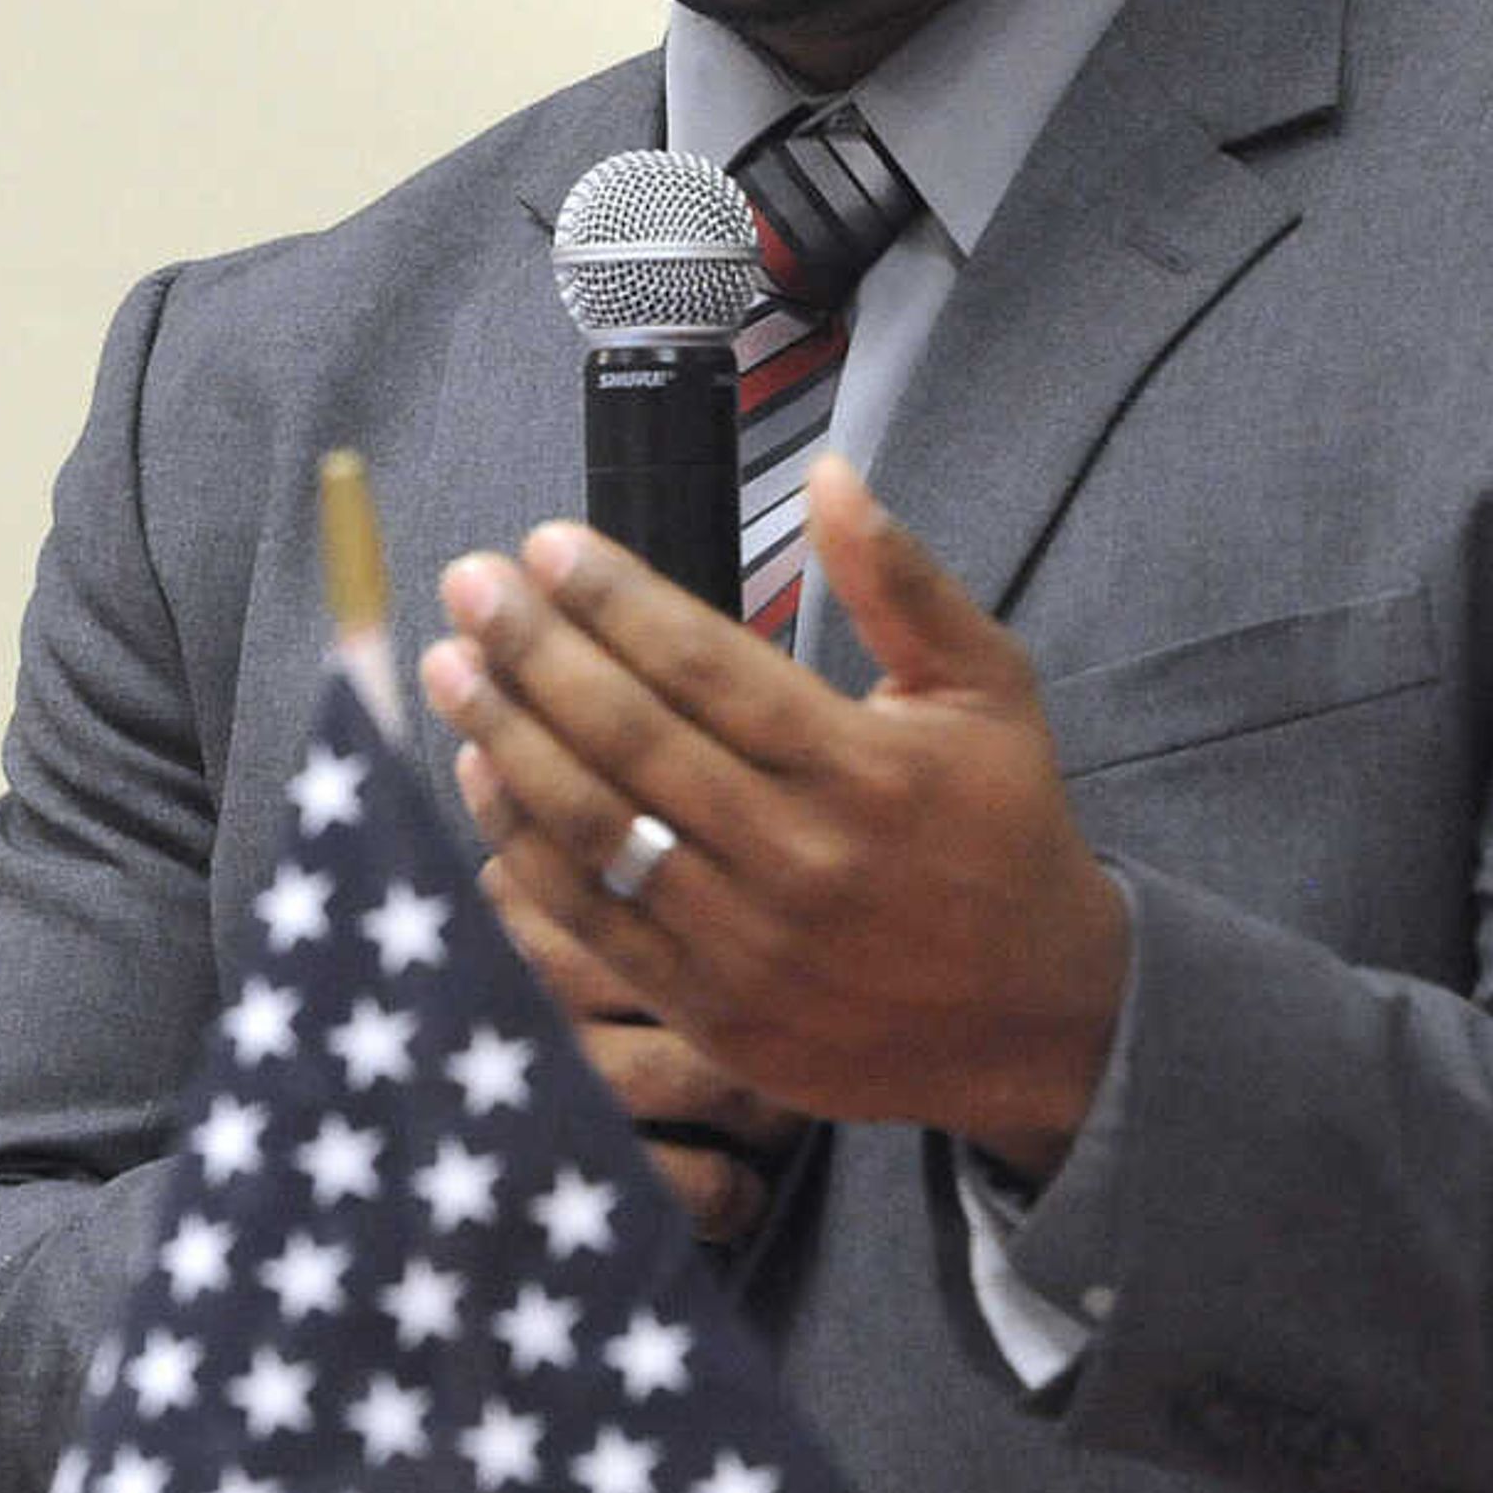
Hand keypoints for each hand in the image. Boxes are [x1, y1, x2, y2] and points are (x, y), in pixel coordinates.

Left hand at [419, 455, 1126, 1172]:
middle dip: (532, 651)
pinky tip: (481, 779)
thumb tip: (829, 473)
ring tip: (451, 670)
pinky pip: (594, 923)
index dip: (611, 598)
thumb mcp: (986, 688)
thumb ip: (903, 581)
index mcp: (864, 768)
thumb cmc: (1003, 829)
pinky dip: (524, 849)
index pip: (705, 664)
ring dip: (508, 741)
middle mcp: (801, 856)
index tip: (543, 544)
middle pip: (631, 738)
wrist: (1041, 1020)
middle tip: (468, 585)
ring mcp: (751, 946)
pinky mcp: (716, 1015)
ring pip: (598, 829)